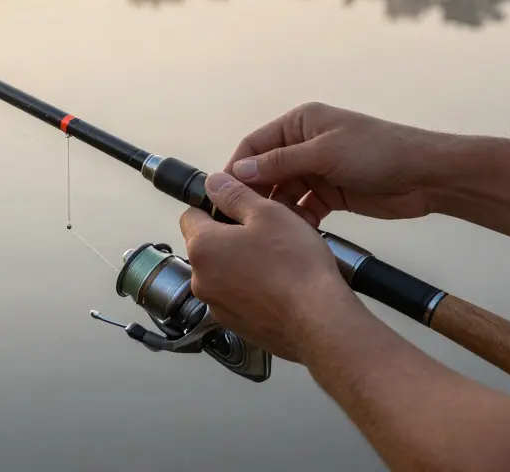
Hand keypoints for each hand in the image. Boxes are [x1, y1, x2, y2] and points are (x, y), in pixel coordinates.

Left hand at [179, 171, 361, 362]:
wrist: (319, 321)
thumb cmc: (294, 263)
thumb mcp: (268, 214)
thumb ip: (234, 195)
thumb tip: (212, 183)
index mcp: (202, 247)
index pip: (190, 215)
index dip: (214, 207)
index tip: (238, 208)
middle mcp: (200, 280)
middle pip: (207, 247)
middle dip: (229, 237)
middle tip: (265, 234)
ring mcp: (216, 306)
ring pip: (223, 274)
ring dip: (240, 264)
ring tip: (275, 262)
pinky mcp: (235, 326)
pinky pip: (237, 298)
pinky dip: (251, 290)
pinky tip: (278, 287)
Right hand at [225, 102, 445, 226]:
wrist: (426, 176)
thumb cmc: (379, 152)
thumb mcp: (325, 154)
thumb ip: (281, 162)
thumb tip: (239, 169)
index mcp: (300, 124)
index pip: (255, 144)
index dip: (236, 168)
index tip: (222, 194)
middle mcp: (304, 145)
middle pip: (265, 170)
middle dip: (254, 193)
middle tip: (240, 218)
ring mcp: (317, 170)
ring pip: (283, 192)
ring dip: (276, 210)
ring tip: (267, 230)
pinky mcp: (330, 193)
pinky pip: (302, 207)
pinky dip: (296, 220)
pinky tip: (292, 233)